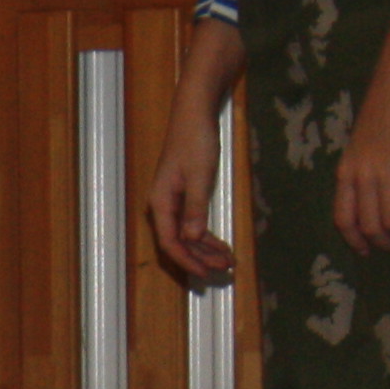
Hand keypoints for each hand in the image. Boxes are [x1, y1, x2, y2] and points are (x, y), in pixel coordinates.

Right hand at [146, 115, 233, 283]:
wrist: (194, 115)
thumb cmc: (195, 141)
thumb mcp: (199, 175)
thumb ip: (195, 208)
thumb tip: (191, 238)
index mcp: (160, 203)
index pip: (171, 242)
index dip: (188, 261)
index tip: (206, 273)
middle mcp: (163, 207)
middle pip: (179, 243)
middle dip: (202, 257)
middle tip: (226, 268)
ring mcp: (173, 202)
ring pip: (187, 236)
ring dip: (206, 250)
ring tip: (228, 260)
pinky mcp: (185, 196)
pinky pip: (193, 223)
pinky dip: (207, 235)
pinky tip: (222, 244)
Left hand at [332, 83, 389, 252]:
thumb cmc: (384, 109)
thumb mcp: (362, 144)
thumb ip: (363, 169)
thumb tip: (372, 193)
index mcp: (346, 172)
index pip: (343, 219)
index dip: (355, 240)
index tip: (367, 251)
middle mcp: (362, 176)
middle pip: (369, 226)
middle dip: (385, 243)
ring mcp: (385, 170)